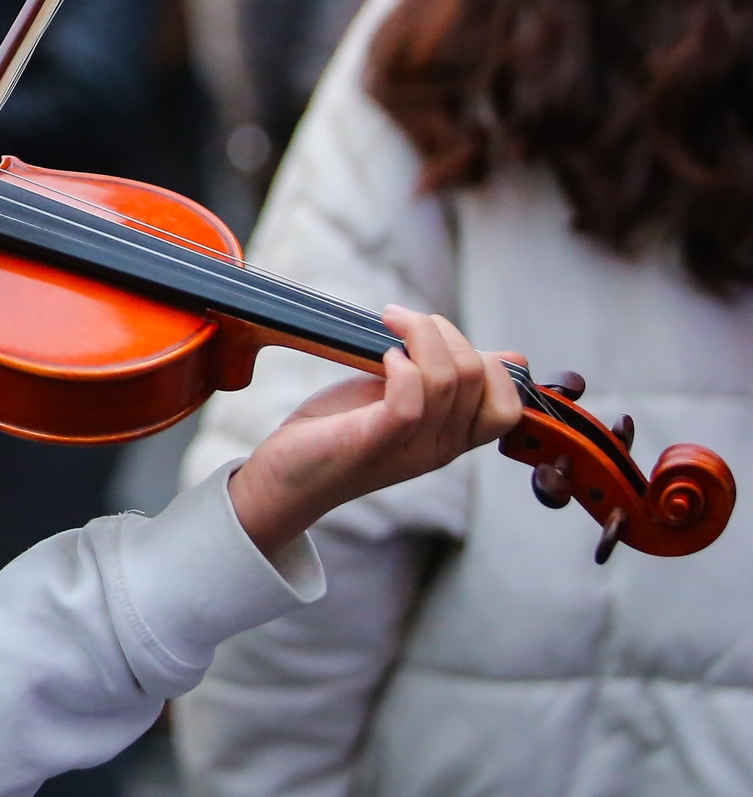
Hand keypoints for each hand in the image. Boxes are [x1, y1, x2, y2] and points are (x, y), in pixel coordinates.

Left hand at [228, 306, 522, 553]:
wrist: (286, 476)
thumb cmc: (339, 429)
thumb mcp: (401, 396)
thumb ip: (443, 378)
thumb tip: (510, 357)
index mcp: (452, 436)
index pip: (508, 406)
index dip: (488, 362)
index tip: (441, 338)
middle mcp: (440, 447)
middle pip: (478, 379)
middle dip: (445, 332)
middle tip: (401, 319)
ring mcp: (410, 447)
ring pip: (449, 381)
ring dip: (420, 335)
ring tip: (388, 322)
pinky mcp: (374, 442)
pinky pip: (411, 403)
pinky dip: (402, 367)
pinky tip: (382, 357)